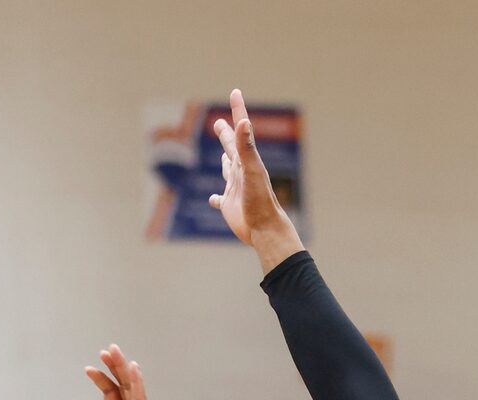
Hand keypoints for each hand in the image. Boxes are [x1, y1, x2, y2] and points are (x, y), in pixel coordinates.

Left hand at [59, 345, 157, 399]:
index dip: (101, 380)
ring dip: (124, 370)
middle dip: (115, 367)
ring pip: (132, 389)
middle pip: (123, 386)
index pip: (111, 394)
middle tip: (106, 350)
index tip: (88, 369)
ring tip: (115, 352)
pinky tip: (133, 368)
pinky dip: (137, 384)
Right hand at [209, 90, 303, 268]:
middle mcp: (241, 172)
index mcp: (246, 160)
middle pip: (231, 148)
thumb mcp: (252, 170)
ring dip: (225, 162)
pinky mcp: (229, 207)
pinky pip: (220, 200)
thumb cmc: (260, 200)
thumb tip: (243, 122)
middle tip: (218, 124)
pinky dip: (215, 198)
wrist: (265, 229)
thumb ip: (246, 146)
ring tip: (223, 154)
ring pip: (228, 171)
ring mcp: (235, 189)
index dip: (238, 110)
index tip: (235, 92)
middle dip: (226, 135)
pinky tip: (213, 199)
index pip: (240, 130)